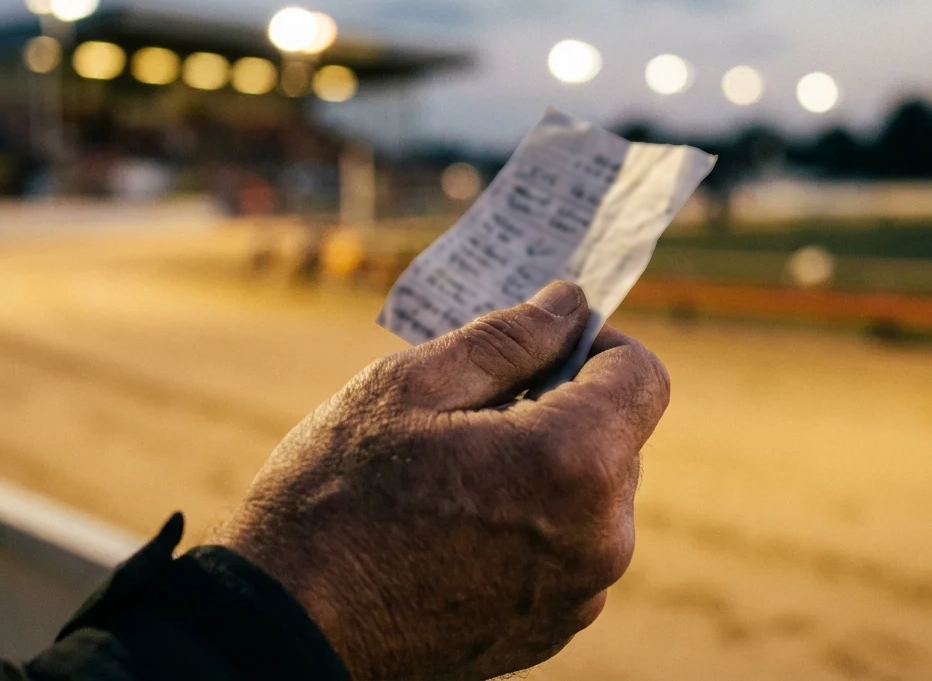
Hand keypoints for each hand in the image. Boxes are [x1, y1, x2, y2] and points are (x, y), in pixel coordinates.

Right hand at [212, 281, 669, 679]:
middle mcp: (600, 537)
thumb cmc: (337, 496)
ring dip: (546, 470)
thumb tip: (569, 302)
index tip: (543, 347)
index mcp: (573, 463)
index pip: (643, 377)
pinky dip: (533, 526)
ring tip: (456, 477)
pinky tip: (458, 529)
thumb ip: (507, 337)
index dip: (599, 346)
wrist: (288, 624)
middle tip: (474, 412)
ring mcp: (579, 594)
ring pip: (593, 497)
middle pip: (620, 439)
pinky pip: (568, 551)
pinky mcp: (553, 629)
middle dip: (564, 409)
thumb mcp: (410, 386)